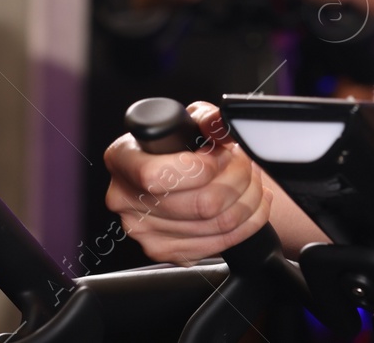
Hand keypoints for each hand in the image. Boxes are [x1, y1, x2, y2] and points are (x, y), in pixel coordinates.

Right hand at [103, 102, 274, 264]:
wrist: (186, 176)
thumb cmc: (184, 146)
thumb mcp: (192, 121)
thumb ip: (208, 119)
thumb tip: (220, 126)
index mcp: (122, 159)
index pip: (156, 175)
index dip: (199, 168)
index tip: (219, 155)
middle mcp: (125, 199)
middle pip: (200, 204)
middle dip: (238, 178)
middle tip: (245, 163)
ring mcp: (144, 232)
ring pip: (218, 223)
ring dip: (248, 197)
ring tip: (251, 179)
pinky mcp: (167, 252)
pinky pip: (222, 242)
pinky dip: (249, 221)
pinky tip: (250, 202)